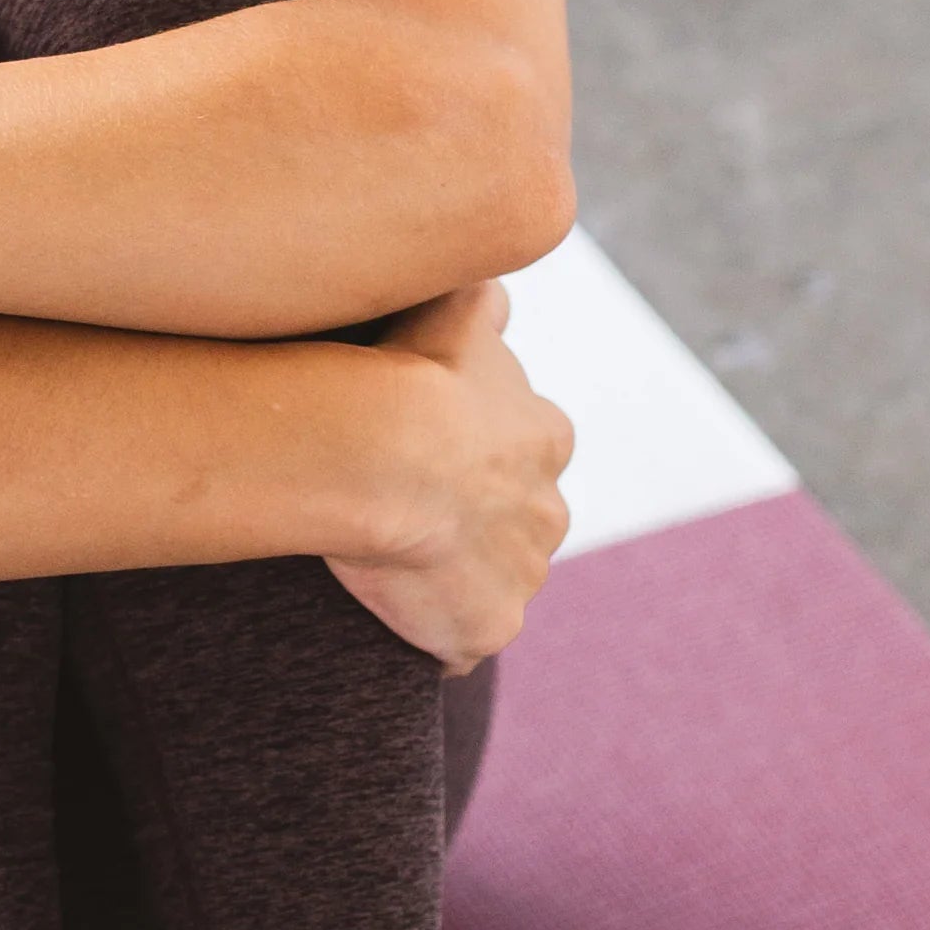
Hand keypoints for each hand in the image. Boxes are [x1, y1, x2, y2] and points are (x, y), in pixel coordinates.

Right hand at [327, 284, 571, 669]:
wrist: (381, 451)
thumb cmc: (410, 371)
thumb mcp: (455, 306)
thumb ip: (482, 297)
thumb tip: (494, 288)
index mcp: (544, 438)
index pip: (525, 451)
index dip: (477, 453)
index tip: (428, 451)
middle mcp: (548, 512)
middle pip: (518, 523)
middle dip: (477, 522)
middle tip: (406, 515)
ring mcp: (521, 577)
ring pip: (494, 582)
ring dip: (454, 580)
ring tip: (390, 570)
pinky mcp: (486, 629)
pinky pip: (461, 641)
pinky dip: (434, 635)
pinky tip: (392, 622)